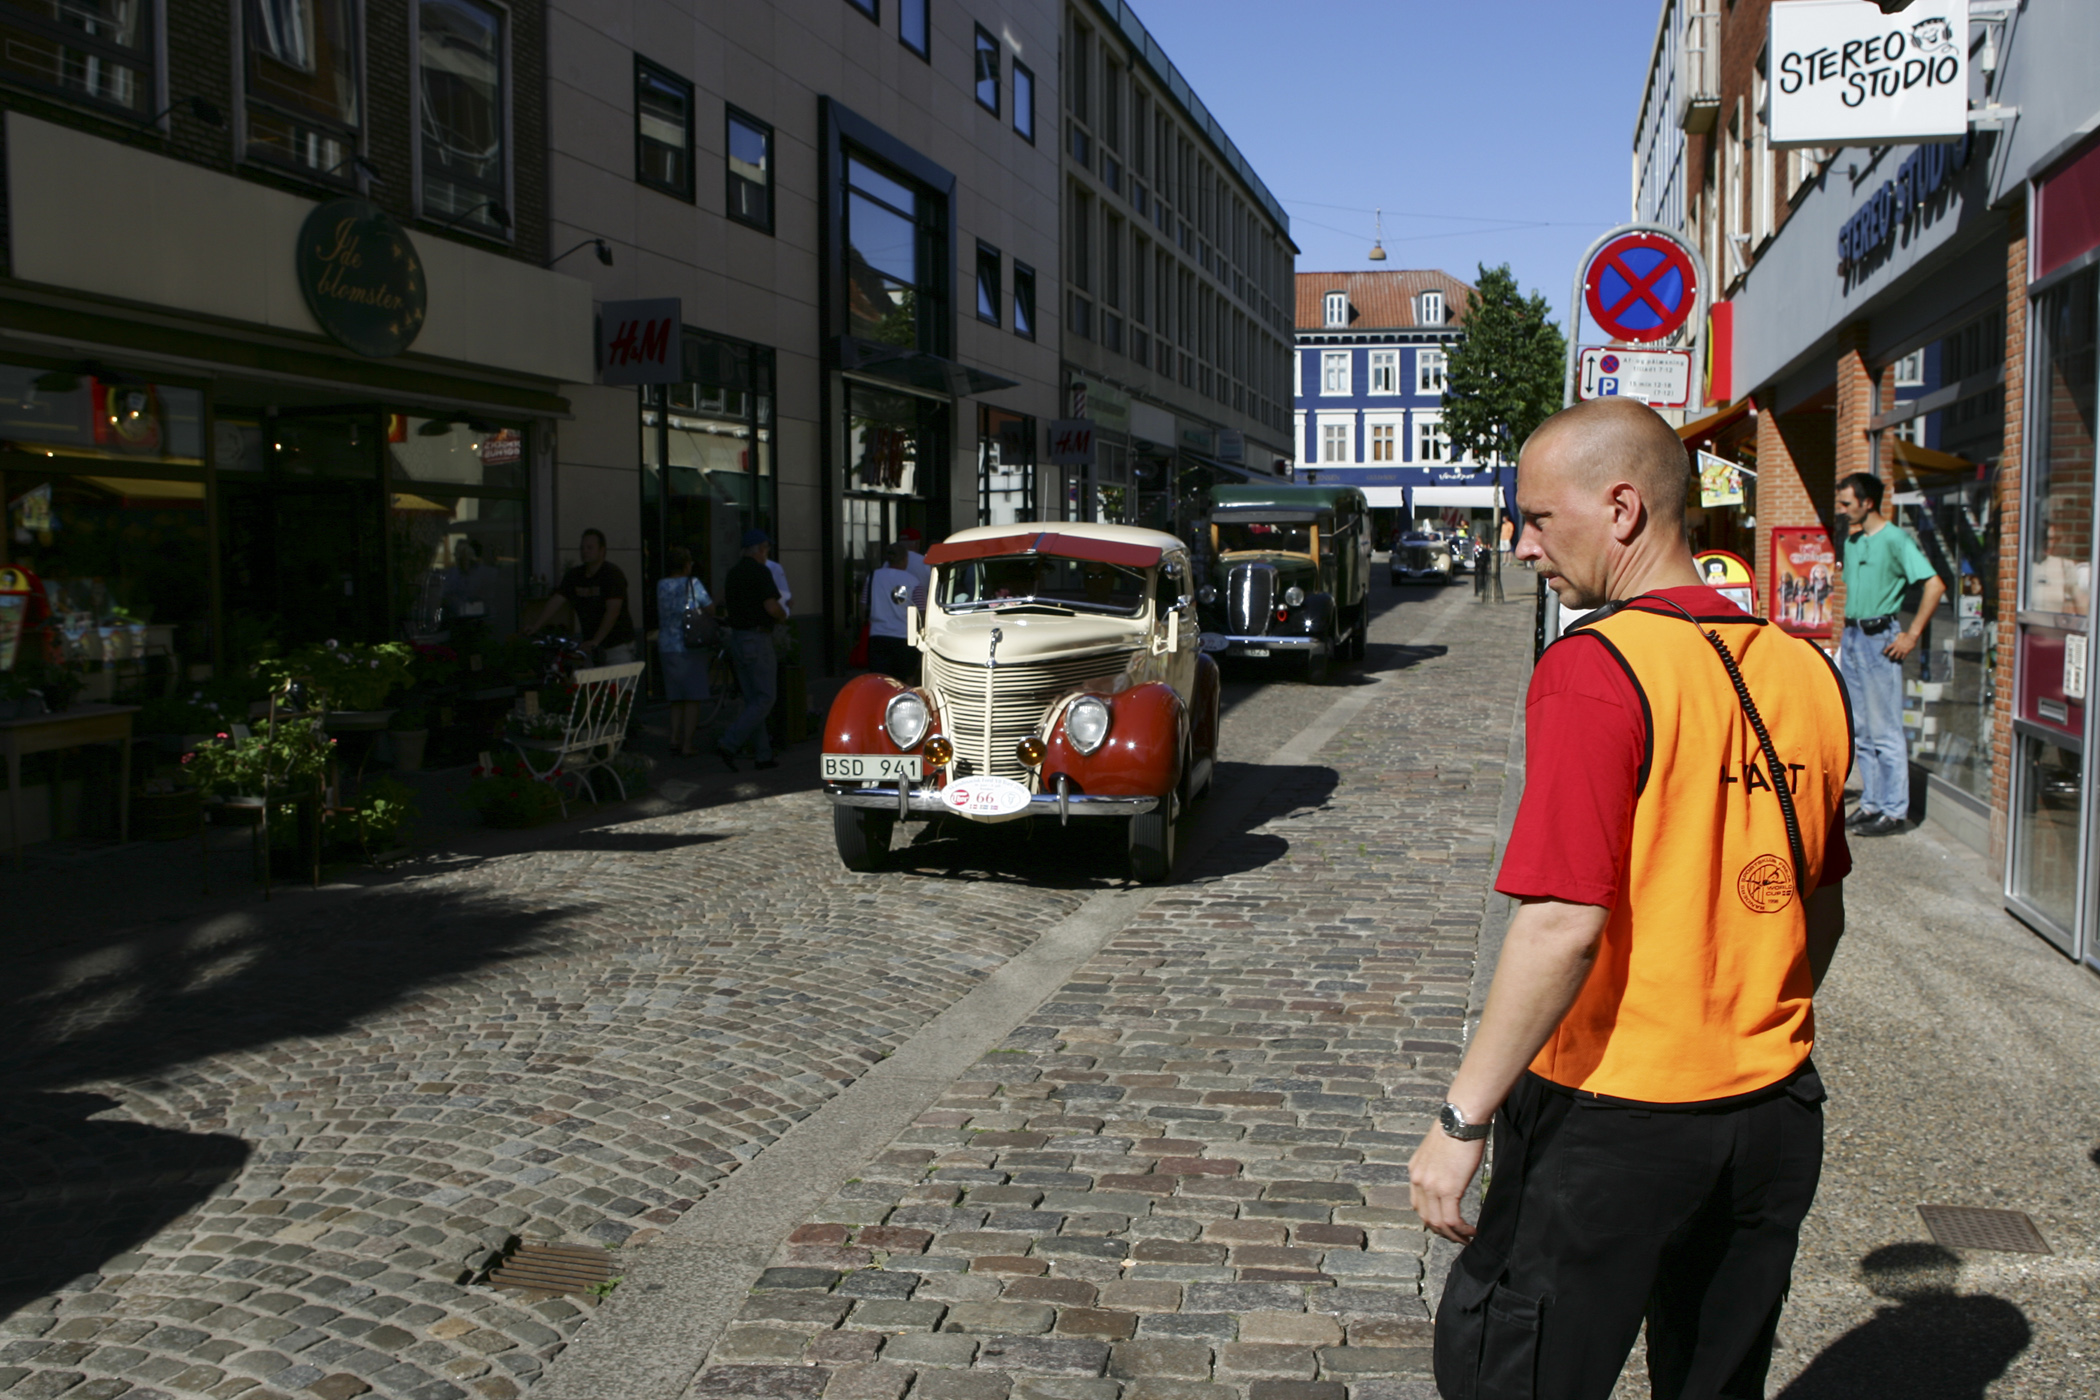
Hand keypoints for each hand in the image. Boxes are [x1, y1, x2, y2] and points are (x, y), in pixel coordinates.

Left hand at [1408, 1128, 1487, 1243]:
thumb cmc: (1455, 1130)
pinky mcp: (1448, 1189)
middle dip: (1442, 1231)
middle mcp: (1418, 1180)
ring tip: (1466, 1238)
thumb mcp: (1438, 1150)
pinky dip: (1461, 1230)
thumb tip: (1448, 1175)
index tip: (1445, 1224)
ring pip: (1438, 1222)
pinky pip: (1452, 1219)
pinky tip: (1471, 1231)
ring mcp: (1431, 1186)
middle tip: (1456, 1237)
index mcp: (1415, 1171)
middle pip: (1426, 1217)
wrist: (1461, 1120)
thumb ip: (1437, 1166)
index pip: (1418, 1204)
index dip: (1431, 1218)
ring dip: (1453, 1235)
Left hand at [1883, 630, 1919, 660]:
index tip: (1884, 653)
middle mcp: (1897, 648)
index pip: (1888, 648)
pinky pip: (1903, 657)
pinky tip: (1902, 658)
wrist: (1911, 637)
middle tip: (1890, 659)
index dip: (1885, 651)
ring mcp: (1901, 650)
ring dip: (1896, 658)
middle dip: (1890, 657)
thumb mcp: (1900, 635)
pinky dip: (1902, 658)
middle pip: (1891, 655)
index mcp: (1895, 643)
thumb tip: (1897, 637)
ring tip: (1896, 659)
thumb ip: (1897, 637)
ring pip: (1897, 657)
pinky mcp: (1906, 652)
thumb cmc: (1906, 635)